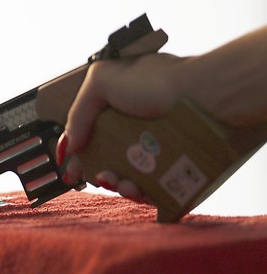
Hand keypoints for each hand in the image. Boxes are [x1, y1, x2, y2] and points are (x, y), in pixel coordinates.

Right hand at [57, 53, 184, 201]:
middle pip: (107, 162)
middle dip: (97, 173)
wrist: (205, 96)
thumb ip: (76, 112)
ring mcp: (156, 153)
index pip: (90, 137)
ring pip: (128, 179)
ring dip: (117, 186)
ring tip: (118, 181)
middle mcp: (137, 131)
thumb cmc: (159, 81)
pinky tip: (138, 187)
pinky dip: (140, 193)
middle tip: (99, 176)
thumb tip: (67, 146)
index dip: (77, 156)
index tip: (69, 172)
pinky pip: (152, 190)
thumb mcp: (102, 80)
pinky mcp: (175, 172)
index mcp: (119, 109)